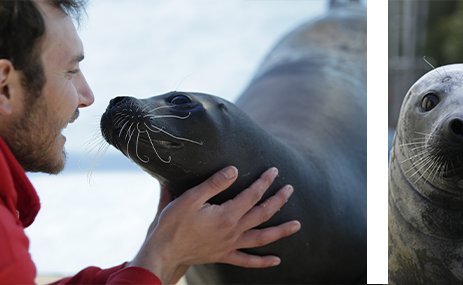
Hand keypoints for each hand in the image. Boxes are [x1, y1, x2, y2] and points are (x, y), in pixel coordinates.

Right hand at [130, 166, 300, 283]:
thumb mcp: (190, 198)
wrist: (164, 251)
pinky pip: (247, 260)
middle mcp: (233, 231)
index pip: (252, 195)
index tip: (273, 171)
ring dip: (281, 231)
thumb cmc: (173, 224)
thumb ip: (214, 183)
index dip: (264, 182)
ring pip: (261, 238)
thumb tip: (234, 170)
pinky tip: (276, 261)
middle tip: (290, 189)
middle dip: (278, 201)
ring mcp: (230, 245)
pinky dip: (263, 262)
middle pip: (262, 214)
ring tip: (297, 225)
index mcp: (227, 215)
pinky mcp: (223, 255)